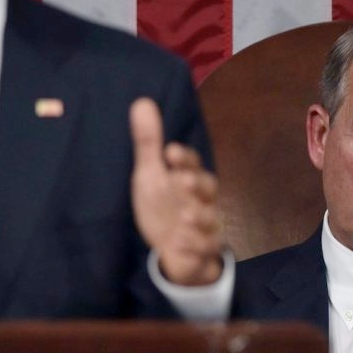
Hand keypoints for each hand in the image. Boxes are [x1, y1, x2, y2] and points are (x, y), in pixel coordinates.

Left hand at [130, 97, 223, 285]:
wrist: (173, 251)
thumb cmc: (161, 206)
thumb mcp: (150, 175)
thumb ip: (148, 143)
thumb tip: (142, 101)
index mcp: (187, 178)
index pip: (191, 163)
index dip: (184, 157)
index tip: (170, 151)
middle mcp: (201, 199)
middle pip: (208, 187)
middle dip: (197, 184)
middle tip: (183, 181)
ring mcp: (205, 225)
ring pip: (210, 219)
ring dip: (199, 216)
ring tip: (185, 214)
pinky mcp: (203, 249)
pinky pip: (204, 248)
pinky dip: (194, 245)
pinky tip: (179, 243)